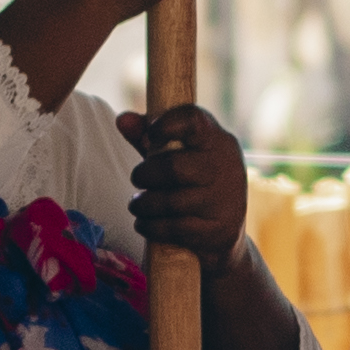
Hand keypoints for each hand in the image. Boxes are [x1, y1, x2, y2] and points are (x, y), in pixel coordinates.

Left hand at [114, 99, 254, 267]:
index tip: (151, 133)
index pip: (194, 121)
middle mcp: (225, 166)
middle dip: (146, 174)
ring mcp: (225, 199)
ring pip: (172, 202)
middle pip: (174, 167)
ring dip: (144, 205)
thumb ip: (148, 136)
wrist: (226, 229)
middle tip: (137, 179)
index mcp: (215, 139)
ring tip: (137, 204)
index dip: (168, 124)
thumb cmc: (193, 181)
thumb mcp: (175, 154)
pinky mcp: (220, 229)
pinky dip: (152, 227)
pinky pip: (176, 229)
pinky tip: (144, 223)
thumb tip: (122, 120)